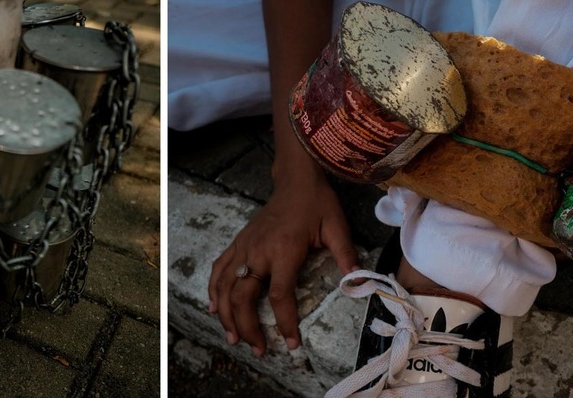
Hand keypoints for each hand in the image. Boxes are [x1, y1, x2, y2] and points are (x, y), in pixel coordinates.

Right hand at [208, 172, 358, 355]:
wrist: (295, 179)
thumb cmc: (317, 204)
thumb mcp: (336, 227)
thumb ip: (346, 255)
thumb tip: (359, 282)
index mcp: (283, 251)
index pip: (280, 296)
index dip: (284, 323)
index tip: (291, 344)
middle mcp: (258, 252)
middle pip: (243, 298)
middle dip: (247, 327)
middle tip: (257, 349)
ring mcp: (244, 247)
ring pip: (225, 288)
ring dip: (226, 316)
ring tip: (233, 338)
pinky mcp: (238, 243)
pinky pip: (219, 270)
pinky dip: (213, 291)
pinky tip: (214, 308)